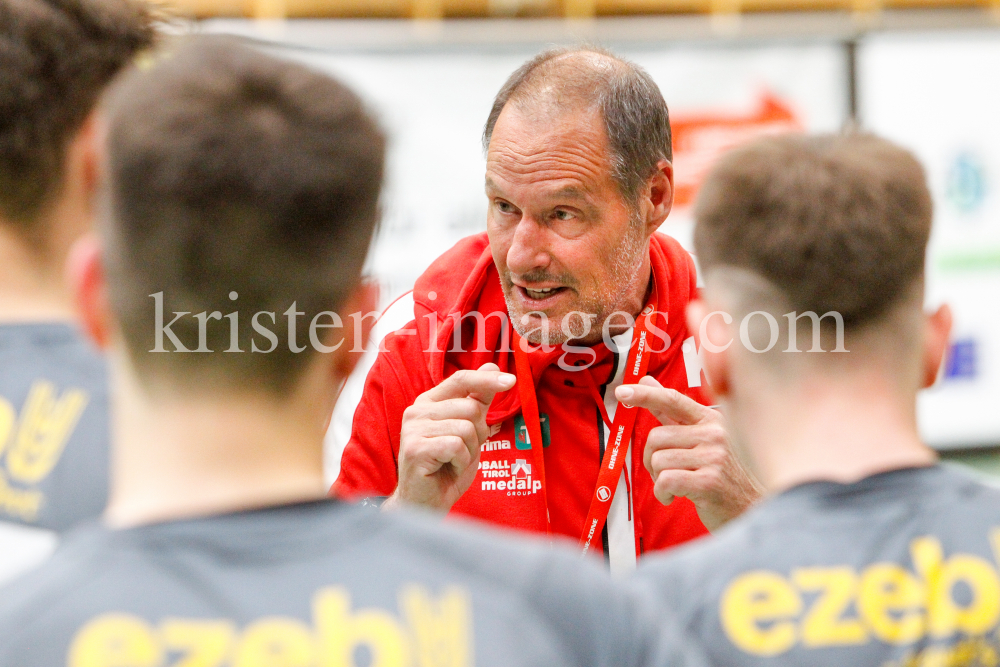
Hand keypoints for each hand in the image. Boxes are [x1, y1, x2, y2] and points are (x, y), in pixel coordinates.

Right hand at [384, 363, 514, 512]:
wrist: (426, 504)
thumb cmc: (447, 468)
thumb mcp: (469, 431)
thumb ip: (478, 400)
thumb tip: (492, 366)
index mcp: (429, 402)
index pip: (461, 380)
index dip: (486, 379)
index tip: (511, 381)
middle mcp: (417, 411)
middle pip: (470, 408)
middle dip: (478, 433)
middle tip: (464, 451)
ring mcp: (413, 429)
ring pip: (466, 428)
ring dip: (470, 450)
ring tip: (454, 461)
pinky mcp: (415, 449)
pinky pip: (456, 446)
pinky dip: (461, 461)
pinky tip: (448, 468)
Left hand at [615, 376, 760, 530]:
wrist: (751, 508)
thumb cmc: (722, 474)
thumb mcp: (702, 439)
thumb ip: (673, 412)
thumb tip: (646, 381)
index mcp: (711, 419)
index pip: (672, 399)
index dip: (645, 394)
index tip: (622, 391)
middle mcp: (714, 433)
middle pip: (656, 437)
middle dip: (651, 458)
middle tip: (666, 472)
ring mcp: (714, 457)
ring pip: (657, 460)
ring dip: (658, 478)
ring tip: (676, 485)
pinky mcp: (709, 482)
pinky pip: (665, 481)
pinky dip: (662, 493)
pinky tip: (674, 497)